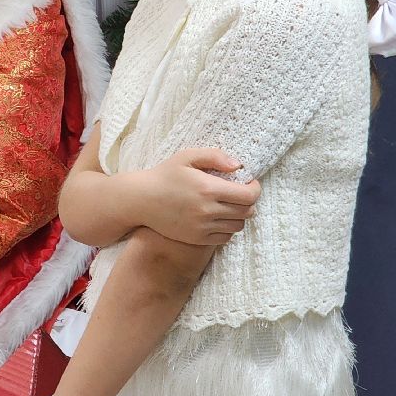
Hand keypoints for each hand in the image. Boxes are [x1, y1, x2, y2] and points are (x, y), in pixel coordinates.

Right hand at [137, 148, 259, 245]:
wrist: (141, 199)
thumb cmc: (164, 175)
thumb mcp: (187, 156)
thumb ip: (214, 156)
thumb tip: (238, 165)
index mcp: (208, 189)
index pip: (249, 196)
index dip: (255, 189)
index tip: (250, 183)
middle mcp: (208, 211)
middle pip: (247, 212)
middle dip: (249, 201)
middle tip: (239, 193)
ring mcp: (203, 227)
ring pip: (238, 226)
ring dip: (239, 215)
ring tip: (228, 205)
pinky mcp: (198, 239)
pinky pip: (225, 237)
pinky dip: (227, 228)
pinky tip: (218, 217)